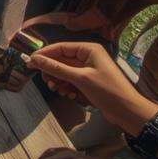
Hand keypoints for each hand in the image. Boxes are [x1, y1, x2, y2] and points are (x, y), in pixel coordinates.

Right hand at [27, 43, 157, 132]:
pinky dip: (67, 87)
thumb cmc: (107, 90)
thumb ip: (56, 68)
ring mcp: (89, 69)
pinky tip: (69, 95)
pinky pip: (71, 81)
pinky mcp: (89, 82)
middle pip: (61, 60)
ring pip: (65, 72)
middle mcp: (88, 56)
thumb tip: (34, 59)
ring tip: (59, 91)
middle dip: (53, 72)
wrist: (128, 111)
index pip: (60, 48)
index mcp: (88, 49)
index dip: (44, 55)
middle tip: (47, 83)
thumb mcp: (80, 78)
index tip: (29, 63)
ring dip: (59, 81)